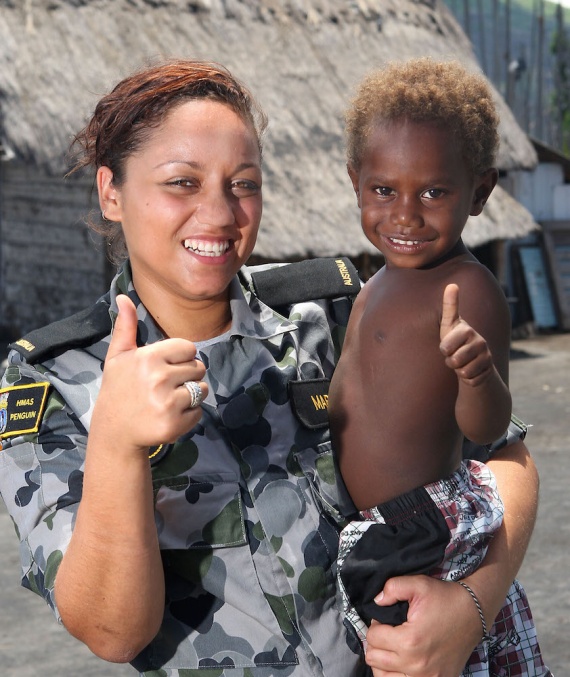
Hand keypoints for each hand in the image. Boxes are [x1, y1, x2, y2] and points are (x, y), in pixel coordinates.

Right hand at [93, 294, 207, 450]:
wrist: (114, 433)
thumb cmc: (118, 390)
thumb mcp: (117, 357)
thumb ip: (125, 326)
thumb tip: (123, 296)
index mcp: (148, 357)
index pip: (189, 348)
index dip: (181, 358)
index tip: (165, 368)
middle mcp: (159, 378)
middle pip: (199, 368)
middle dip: (187, 376)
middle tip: (166, 387)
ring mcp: (167, 403)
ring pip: (202, 389)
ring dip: (191, 395)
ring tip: (169, 400)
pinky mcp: (174, 424)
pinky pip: (199, 412)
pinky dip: (189, 416)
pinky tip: (169, 416)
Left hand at [365, 575, 479, 675]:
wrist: (474, 613)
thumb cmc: (446, 598)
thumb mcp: (418, 584)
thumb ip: (392, 588)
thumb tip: (376, 601)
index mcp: (410, 640)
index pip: (373, 638)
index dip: (375, 625)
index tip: (385, 620)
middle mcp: (417, 665)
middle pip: (374, 660)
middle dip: (376, 643)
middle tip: (388, 632)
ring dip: (383, 662)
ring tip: (391, 648)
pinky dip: (397, 675)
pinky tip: (401, 663)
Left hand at [439, 283, 492, 386]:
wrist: (473, 360)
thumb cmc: (456, 339)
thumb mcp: (449, 324)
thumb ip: (450, 305)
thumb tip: (452, 284)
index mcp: (467, 330)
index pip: (446, 346)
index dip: (444, 349)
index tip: (447, 345)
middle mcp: (480, 342)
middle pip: (453, 360)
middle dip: (450, 361)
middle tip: (454, 355)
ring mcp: (486, 357)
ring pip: (462, 371)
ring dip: (458, 369)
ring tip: (462, 362)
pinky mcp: (488, 371)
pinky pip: (470, 379)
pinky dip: (466, 378)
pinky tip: (471, 370)